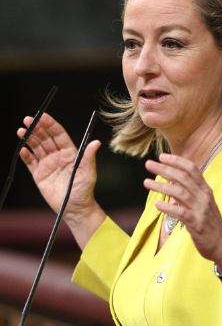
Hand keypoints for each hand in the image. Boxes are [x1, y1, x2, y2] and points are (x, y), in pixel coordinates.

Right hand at [17, 113, 104, 241]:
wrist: (74, 208)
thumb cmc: (84, 191)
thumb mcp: (88, 174)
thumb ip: (89, 157)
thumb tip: (96, 142)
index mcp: (70, 154)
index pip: (59, 135)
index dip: (51, 125)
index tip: (42, 116)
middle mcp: (58, 157)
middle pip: (46, 139)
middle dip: (37, 128)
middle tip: (28, 120)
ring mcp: (48, 165)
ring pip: (37, 148)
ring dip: (29, 139)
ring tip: (21, 131)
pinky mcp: (39, 175)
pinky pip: (31, 162)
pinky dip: (26, 155)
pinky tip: (22, 149)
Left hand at [145, 153, 221, 266]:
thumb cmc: (210, 224)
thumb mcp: (203, 203)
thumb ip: (191, 192)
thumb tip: (173, 181)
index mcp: (205, 190)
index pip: (192, 170)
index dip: (177, 161)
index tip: (162, 156)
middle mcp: (204, 197)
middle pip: (183, 178)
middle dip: (165, 169)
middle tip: (149, 164)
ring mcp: (201, 210)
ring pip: (180, 193)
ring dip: (162, 186)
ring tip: (146, 182)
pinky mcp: (197, 224)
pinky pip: (181, 213)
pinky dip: (168, 207)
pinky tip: (157, 204)